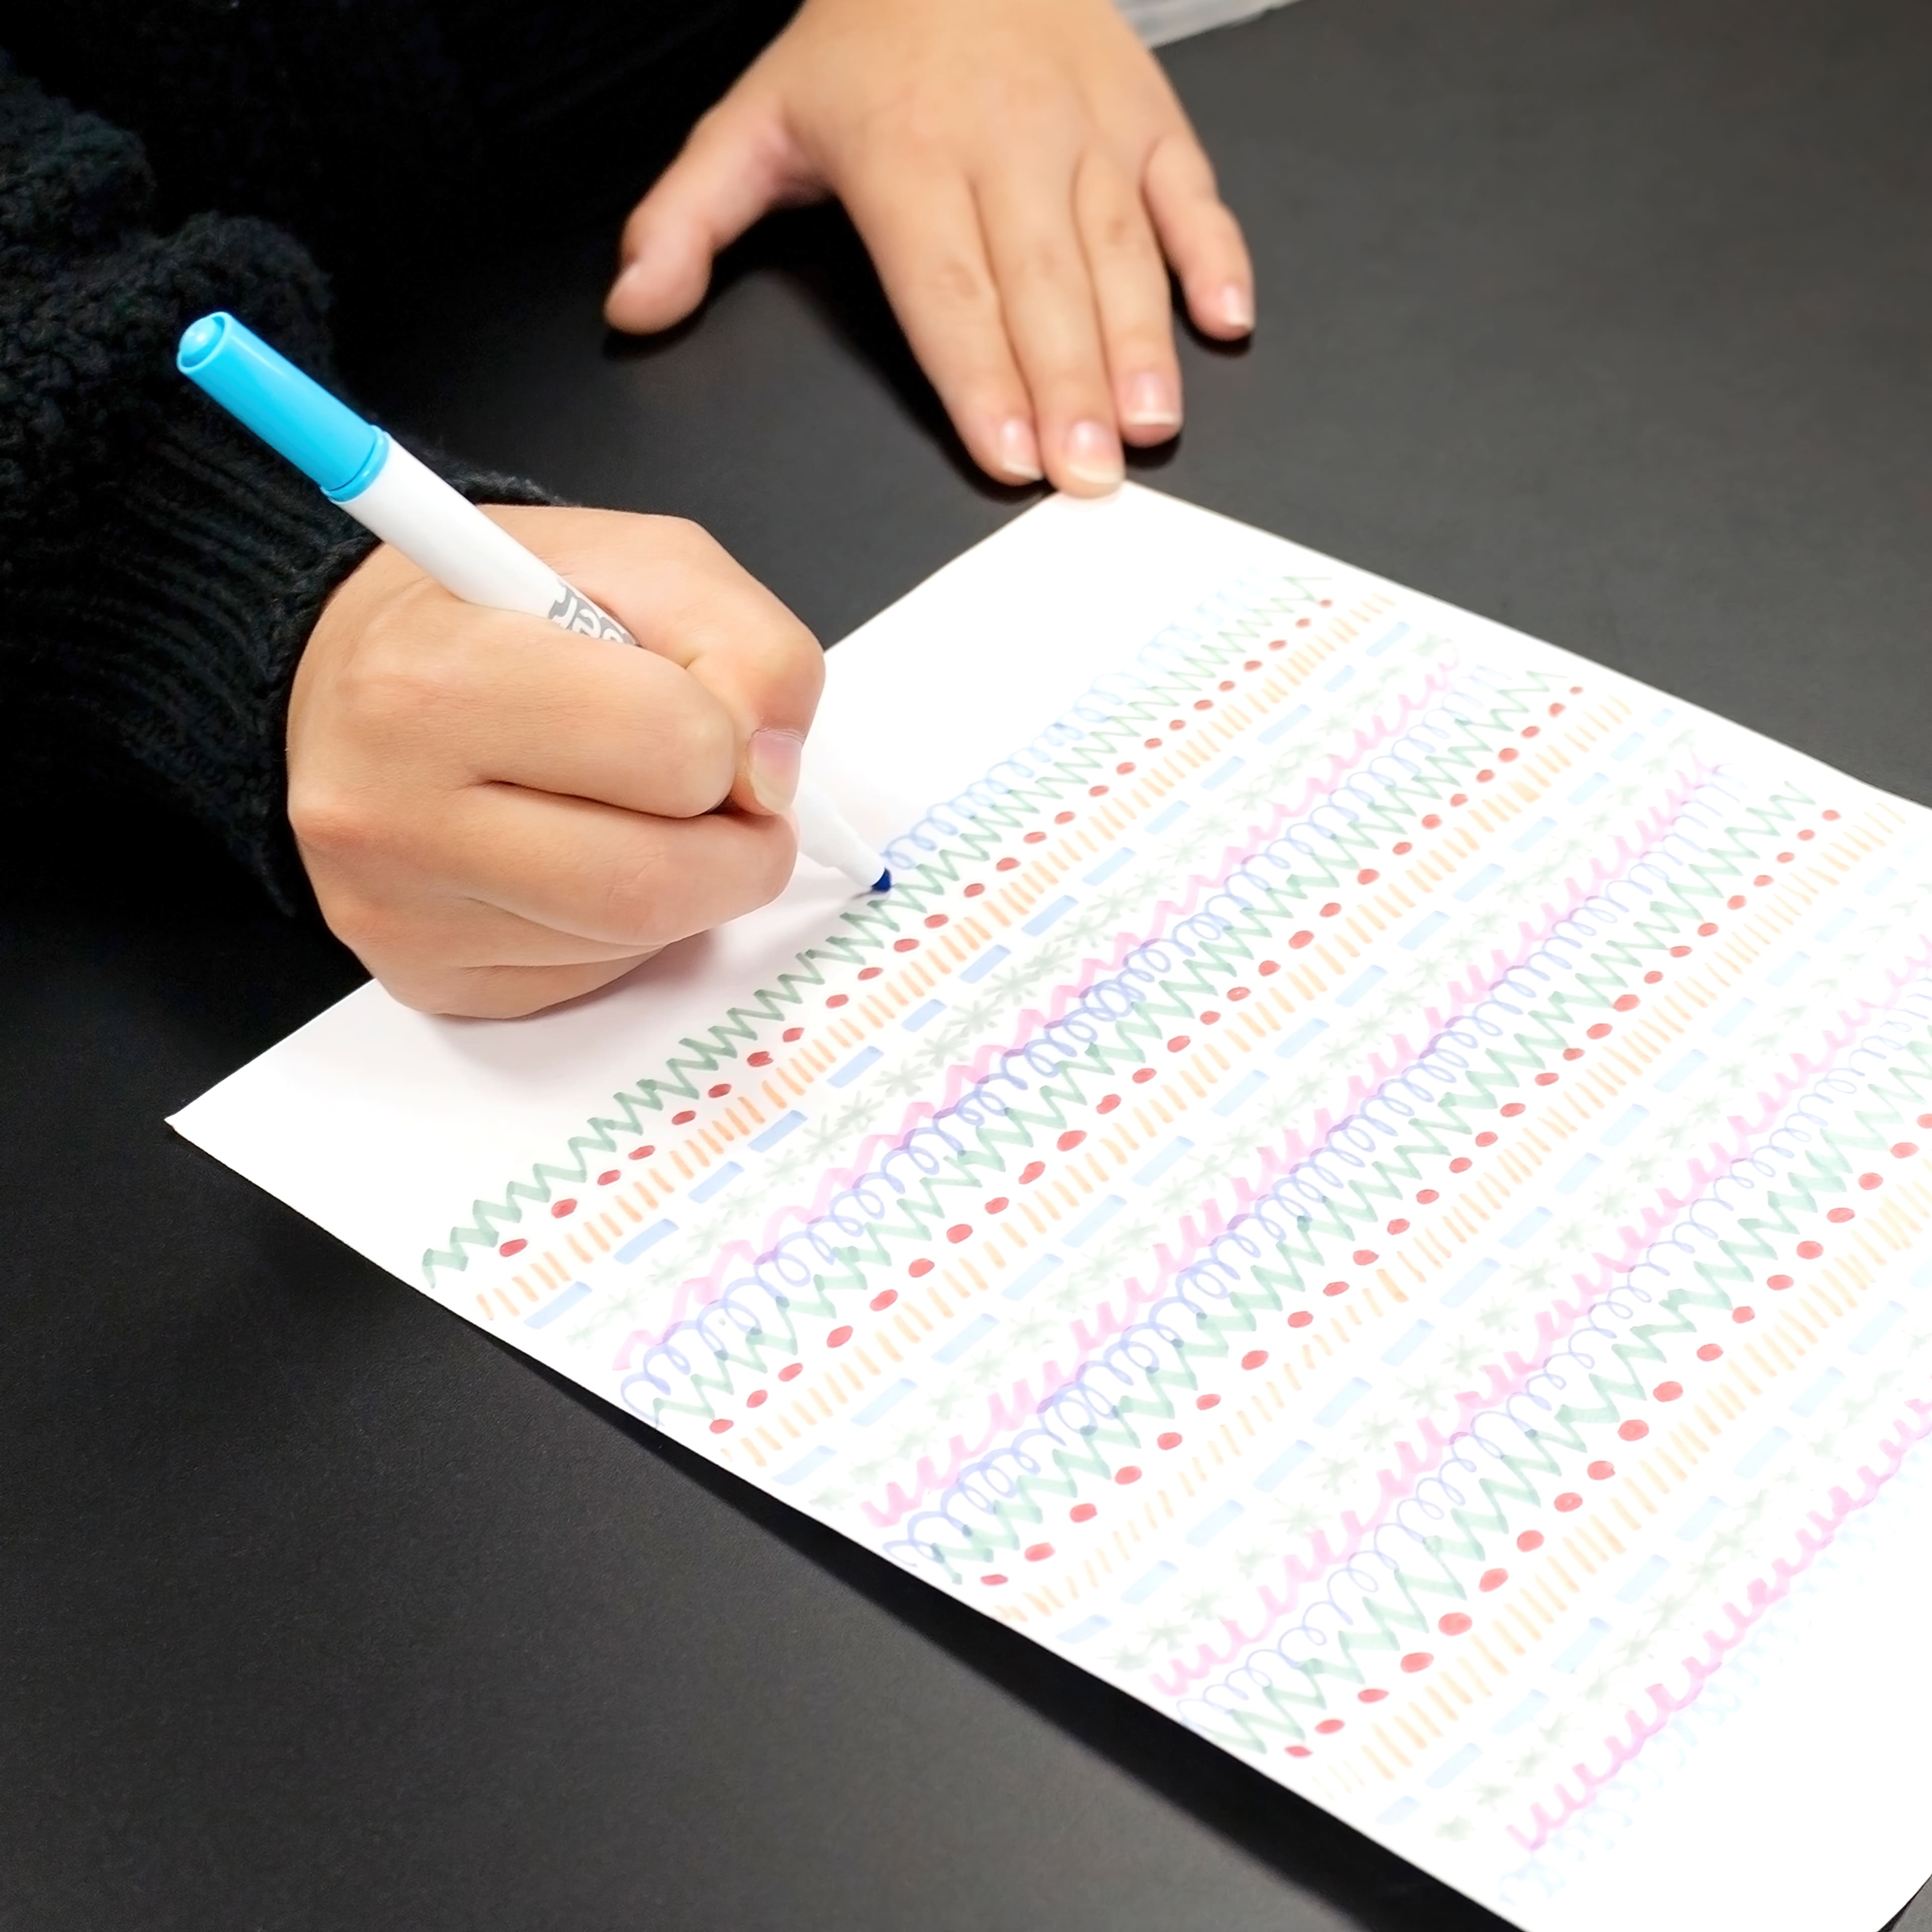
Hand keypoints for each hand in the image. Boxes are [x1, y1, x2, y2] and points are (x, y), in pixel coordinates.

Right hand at [288, 507, 823, 1017]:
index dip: (727, 738)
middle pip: (655, 883)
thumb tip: (773, 779)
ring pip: (634, 942)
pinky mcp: (426, 979)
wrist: (359, 670)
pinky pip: (590, 979)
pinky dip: (626, 929)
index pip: (670, 750)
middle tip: (728, 801)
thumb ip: (748, 647)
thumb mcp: (647, 564)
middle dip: (737, 847)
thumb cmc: (502, 610)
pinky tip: (580, 858)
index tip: (707, 720)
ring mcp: (402, 914)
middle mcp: (389, 812)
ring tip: (635, 810)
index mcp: (430, 681)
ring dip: (686, 886)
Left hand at [603, 0, 1252, 496]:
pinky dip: (1213, 255)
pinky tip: (1226, 321)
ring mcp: (1087, 129)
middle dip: (1067, 388)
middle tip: (1090, 476)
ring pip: (1119, 252)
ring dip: (1139, 346)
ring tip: (1149, 427)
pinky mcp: (1147, 115)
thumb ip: (688, 218)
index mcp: (906, 157)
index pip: (947, 289)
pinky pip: (1190, 191)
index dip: (980, 378)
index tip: (1008, 454)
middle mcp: (1006, 143)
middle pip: (1042, 286)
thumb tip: (633, 307)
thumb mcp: (754, 119)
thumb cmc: (864, 41)